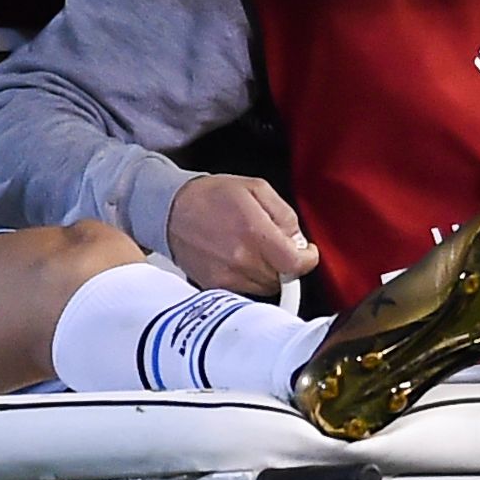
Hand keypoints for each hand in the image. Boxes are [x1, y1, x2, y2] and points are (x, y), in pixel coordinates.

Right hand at [167, 175, 318, 297]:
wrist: (171, 209)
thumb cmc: (213, 195)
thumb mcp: (257, 188)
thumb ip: (285, 214)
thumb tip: (298, 241)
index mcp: (254, 232)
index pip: (295, 264)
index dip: (308, 260)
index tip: (307, 252)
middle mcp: (241, 259)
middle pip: (282, 278)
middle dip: (286, 263)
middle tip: (274, 245)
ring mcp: (226, 276)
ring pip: (266, 288)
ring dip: (268, 272)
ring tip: (254, 250)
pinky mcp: (214, 287)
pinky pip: (246, 291)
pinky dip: (249, 279)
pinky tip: (239, 260)